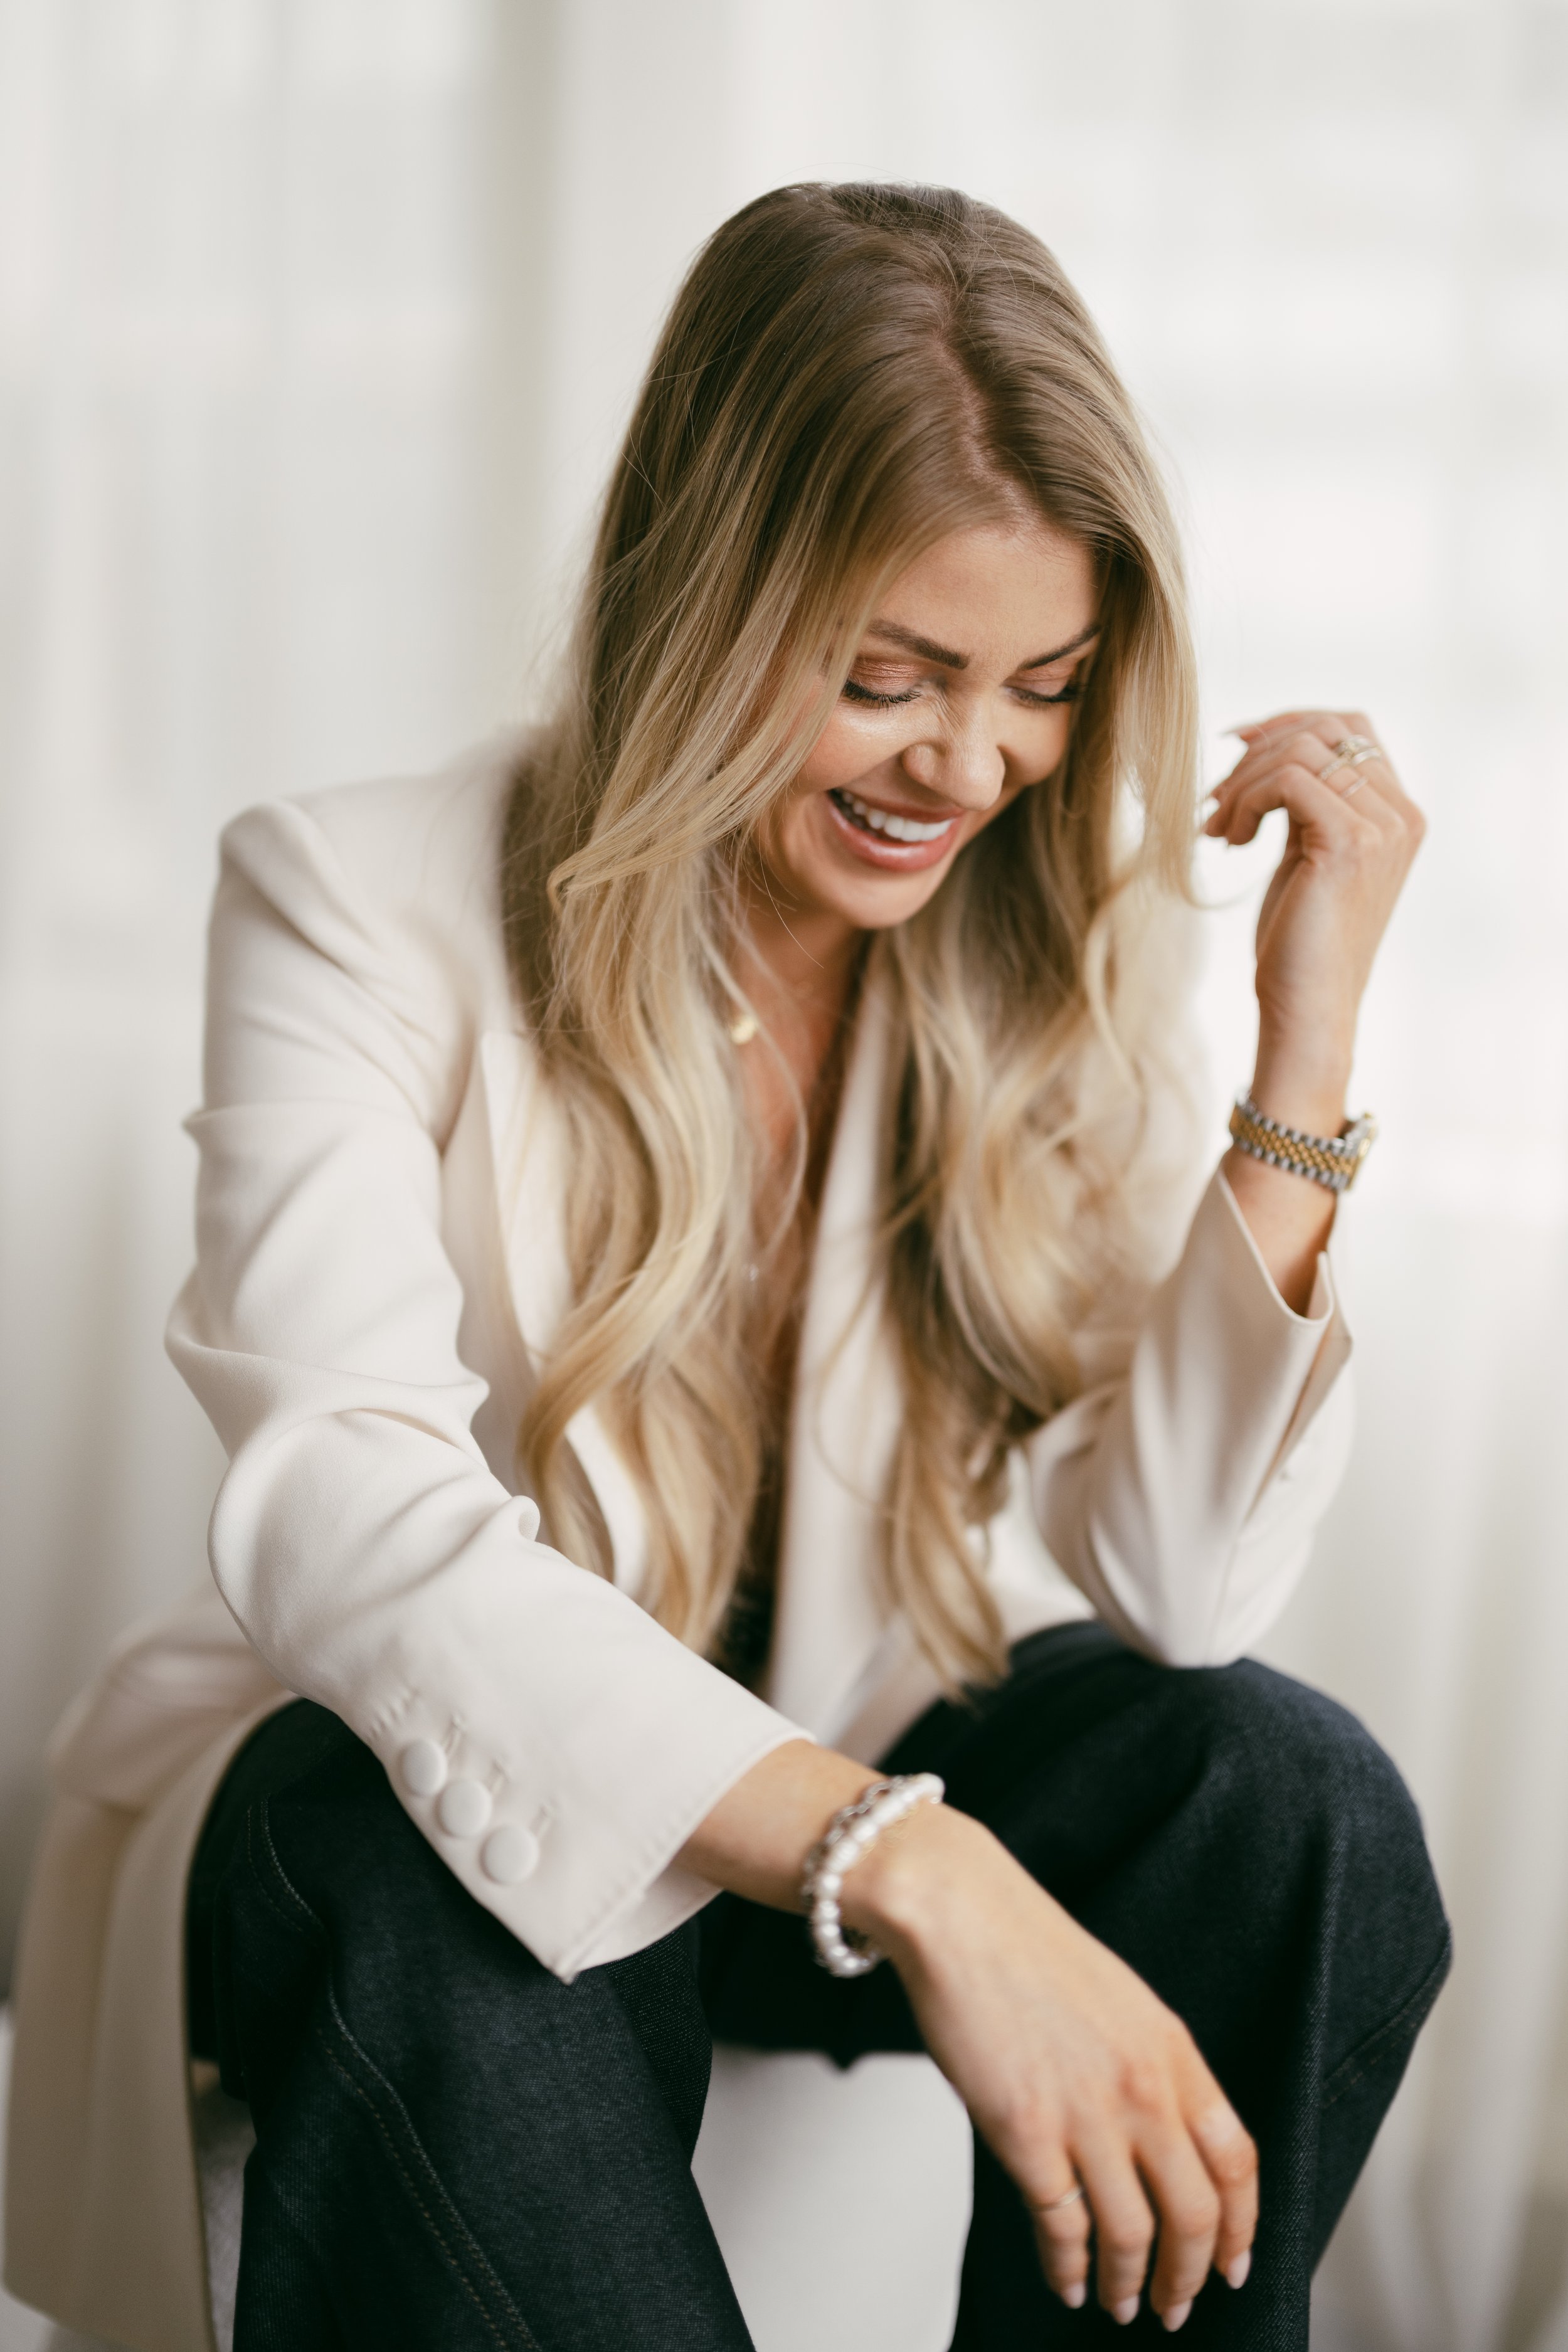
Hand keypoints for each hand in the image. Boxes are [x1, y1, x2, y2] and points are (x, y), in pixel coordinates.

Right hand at [850, 1804, 1256, 2329]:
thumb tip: (1163, 2139)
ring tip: (1120, 2304)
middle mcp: (1142, 2087)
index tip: (1235, 2261)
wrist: (959, 1912)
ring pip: (1132, 2234)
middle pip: (1194, 2213)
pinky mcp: (1026, 2131)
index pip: (1236, 2159)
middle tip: (1178, 2304)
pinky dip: (1068, 2268)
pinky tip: (1065, 2280)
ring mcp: (1086, 2113)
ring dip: (1128, 2284)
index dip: (1242, 2225)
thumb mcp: (1121, 2000)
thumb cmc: (1026, 1947)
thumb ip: (1152, 2066)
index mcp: (1172, 2049)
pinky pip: (1062, 2226)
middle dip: (1189, 2274)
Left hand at [1203, 709, 1423, 1132]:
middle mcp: (1401, 814)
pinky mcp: (1351, 843)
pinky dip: (1246, 799)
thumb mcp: (1305, 856)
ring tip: (1216, 831)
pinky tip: (1231, 841)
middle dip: (1258, 752)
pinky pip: (1288, 780)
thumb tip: (1258, 747)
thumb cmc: (1299, 943)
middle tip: (1214, 801)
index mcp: (1397, 813)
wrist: (1309, 1009)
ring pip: (1301, 750)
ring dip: (1243, 782)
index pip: (1348, 728)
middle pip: (1326, 727)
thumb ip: (1303, 804)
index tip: (1235, 750)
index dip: (1286, 725)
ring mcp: (1382, 827)